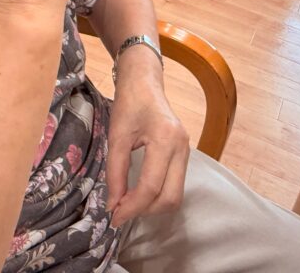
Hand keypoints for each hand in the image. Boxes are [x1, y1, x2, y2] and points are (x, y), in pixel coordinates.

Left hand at [106, 50, 189, 227]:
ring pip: (176, 195)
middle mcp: (182, 148)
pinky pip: (175, 185)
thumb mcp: (116, 136)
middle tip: (121, 211)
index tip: (113, 216)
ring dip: (152, 205)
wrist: (144, 82)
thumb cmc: (129, 104)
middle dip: (145, 210)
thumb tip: (113, 204)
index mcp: (166, 140)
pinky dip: (158, 195)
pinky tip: (140, 192)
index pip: (151, 187)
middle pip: (170, 198)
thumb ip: (115, 172)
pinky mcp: (184, 154)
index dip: (131, 207)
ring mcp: (187, 151)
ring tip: (128, 202)